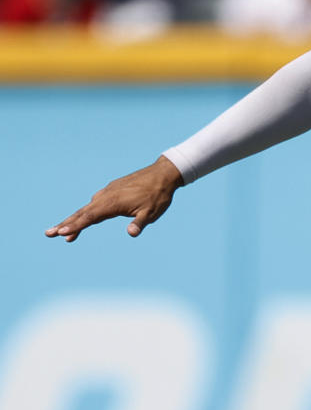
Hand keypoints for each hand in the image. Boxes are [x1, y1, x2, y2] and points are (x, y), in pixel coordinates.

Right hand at [45, 155, 182, 242]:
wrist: (163, 175)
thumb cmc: (158, 196)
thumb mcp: (151, 213)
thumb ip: (139, 223)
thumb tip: (132, 233)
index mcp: (112, 203)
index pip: (90, 217)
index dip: (76, 226)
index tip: (61, 233)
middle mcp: (105, 196)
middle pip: (82, 213)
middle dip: (65, 224)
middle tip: (48, 234)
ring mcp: (107, 193)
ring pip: (87, 209)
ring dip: (73, 219)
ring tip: (61, 231)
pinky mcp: (111, 191)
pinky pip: (94, 204)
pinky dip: (86, 213)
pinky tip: (83, 219)